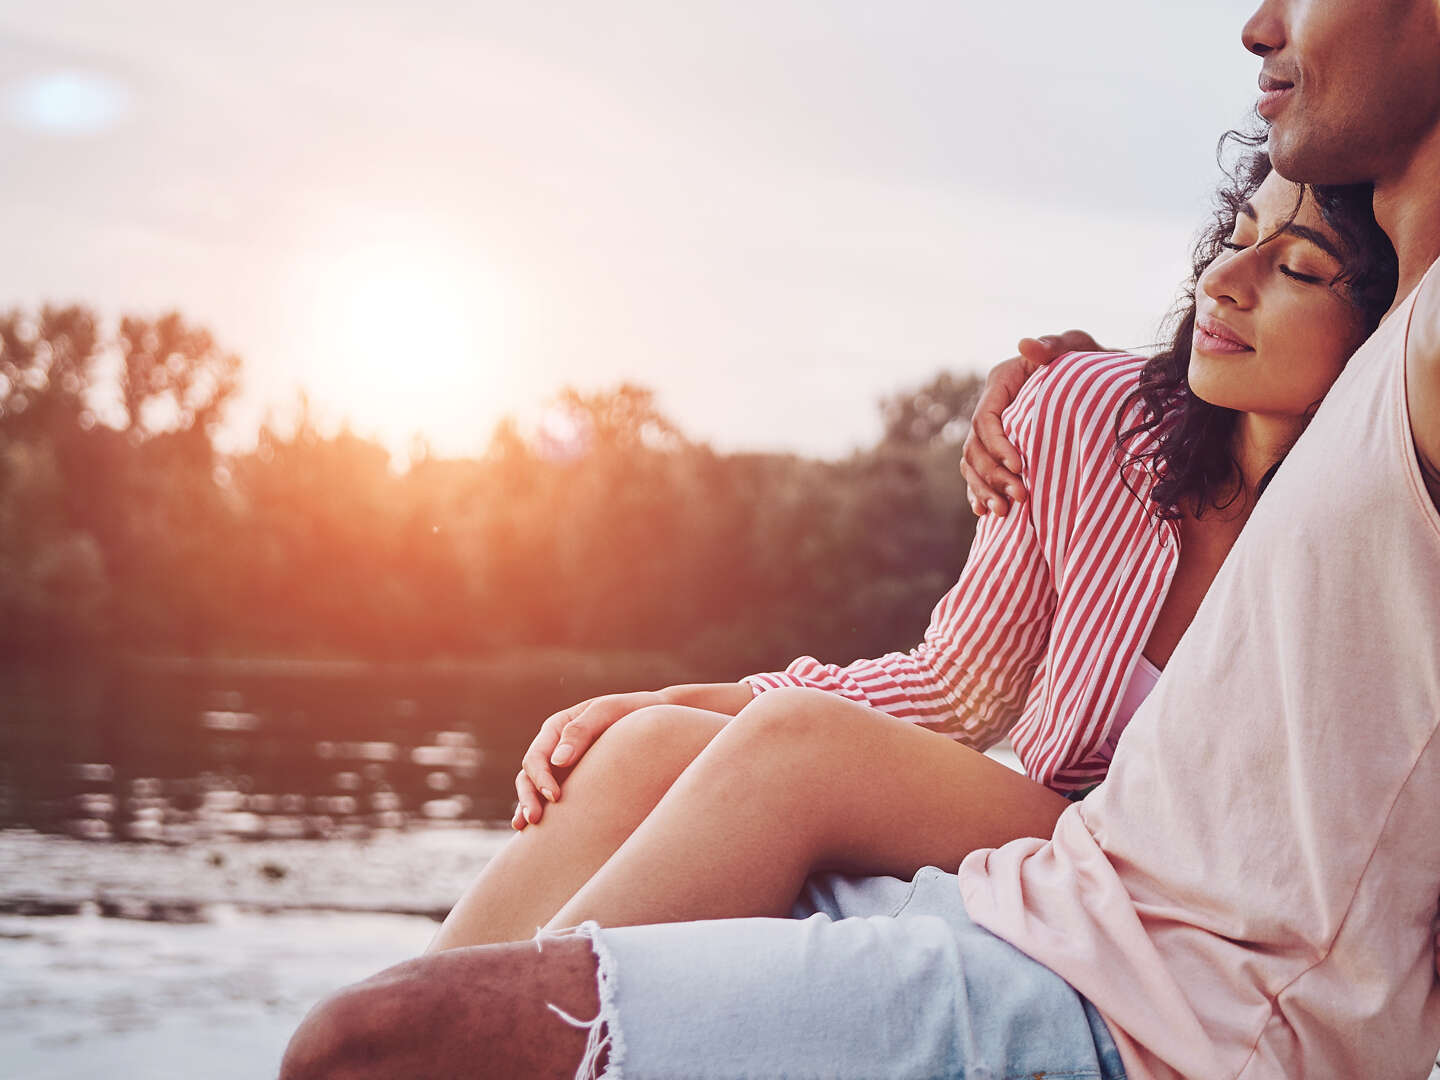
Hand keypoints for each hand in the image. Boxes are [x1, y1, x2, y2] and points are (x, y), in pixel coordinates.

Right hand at [513, 690, 668, 829]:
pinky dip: (541, 811)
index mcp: (557, 728)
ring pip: (534, 789)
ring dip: (528, 806)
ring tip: (528, 827)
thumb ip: (581, 731)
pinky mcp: (574, 782)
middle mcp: (554, 748)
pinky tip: (532, 832)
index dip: (540, 778)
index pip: (536, 757)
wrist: (657, 717)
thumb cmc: (632, 711)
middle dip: (528, 797)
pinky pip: (550, 797)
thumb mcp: (608, 712)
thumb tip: (558, 761)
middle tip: (534, 819)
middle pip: (529, 776)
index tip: (555, 797)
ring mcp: (562, 767)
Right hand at [961, 330, 1100, 517]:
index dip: (997, 445)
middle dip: (992, 475)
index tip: (1020, 466)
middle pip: (975, 447)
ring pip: (972, 464)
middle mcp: (991, 407)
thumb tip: (1025, 345)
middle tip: (1020, 498)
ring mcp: (993, 431)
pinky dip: (980, 492)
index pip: (986, 419)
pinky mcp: (1000, 450)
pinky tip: (985, 512)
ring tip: (1003, 513)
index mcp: (1002, 382)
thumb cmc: (1090, 363)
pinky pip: (979, 473)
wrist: (1101, 385)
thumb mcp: (1078, 348)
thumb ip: (1055, 346)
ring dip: (984, 489)